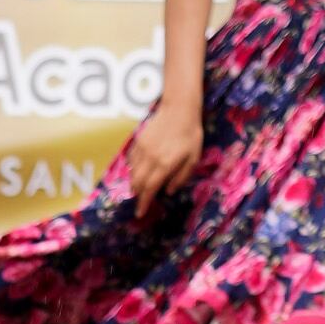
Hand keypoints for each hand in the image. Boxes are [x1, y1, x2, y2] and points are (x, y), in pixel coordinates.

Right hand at [129, 100, 203, 216]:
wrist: (179, 110)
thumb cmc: (191, 135)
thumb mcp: (194, 158)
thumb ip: (181, 177)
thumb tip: (168, 191)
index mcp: (165, 165)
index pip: (150, 189)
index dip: (144, 203)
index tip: (140, 213)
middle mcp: (150, 159)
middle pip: (137, 183)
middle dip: (137, 195)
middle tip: (140, 202)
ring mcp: (142, 149)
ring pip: (132, 172)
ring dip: (134, 183)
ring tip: (139, 189)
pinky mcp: (138, 141)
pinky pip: (131, 160)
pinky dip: (132, 170)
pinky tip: (137, 172)